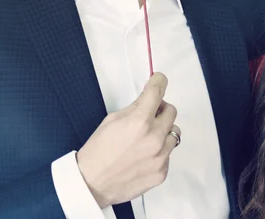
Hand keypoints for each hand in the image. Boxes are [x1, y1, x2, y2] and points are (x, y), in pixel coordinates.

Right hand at [76, 73, 179, 207]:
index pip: (158, 92)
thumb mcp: (113, 119)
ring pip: (174, 133)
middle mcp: (154, 138)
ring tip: (146, 138)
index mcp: (140, 121)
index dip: (159, 82)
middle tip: (149, 114)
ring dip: (163, 131)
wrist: (91, 184)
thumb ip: (136, 107)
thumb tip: (150, 98)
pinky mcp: (162, 172)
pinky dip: (160, 151)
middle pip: (171, 111)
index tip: (159, 80)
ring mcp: (160, 157)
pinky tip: (144, 156)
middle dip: (160, 109)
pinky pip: (168, 154)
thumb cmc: (98, 150)